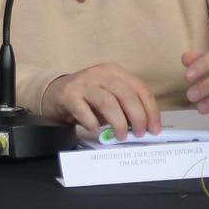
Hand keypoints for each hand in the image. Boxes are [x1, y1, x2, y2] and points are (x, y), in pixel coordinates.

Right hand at [41, 63, 159, 140]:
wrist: (54, 92)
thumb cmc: (87, 97)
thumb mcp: (110, 95)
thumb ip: (125, 106)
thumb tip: (144, 126)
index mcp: (116, 72)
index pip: (141, 89)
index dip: (151, 110)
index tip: (154, 128)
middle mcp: (101, 73)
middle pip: (127, 95)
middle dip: (137, 117)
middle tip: (139, 134)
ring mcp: (84, 83)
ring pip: (108, 103)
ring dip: (118, 123)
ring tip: (120, 136)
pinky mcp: (69, 95)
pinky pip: (85, 112)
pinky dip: (94, 124)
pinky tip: (96, 130)